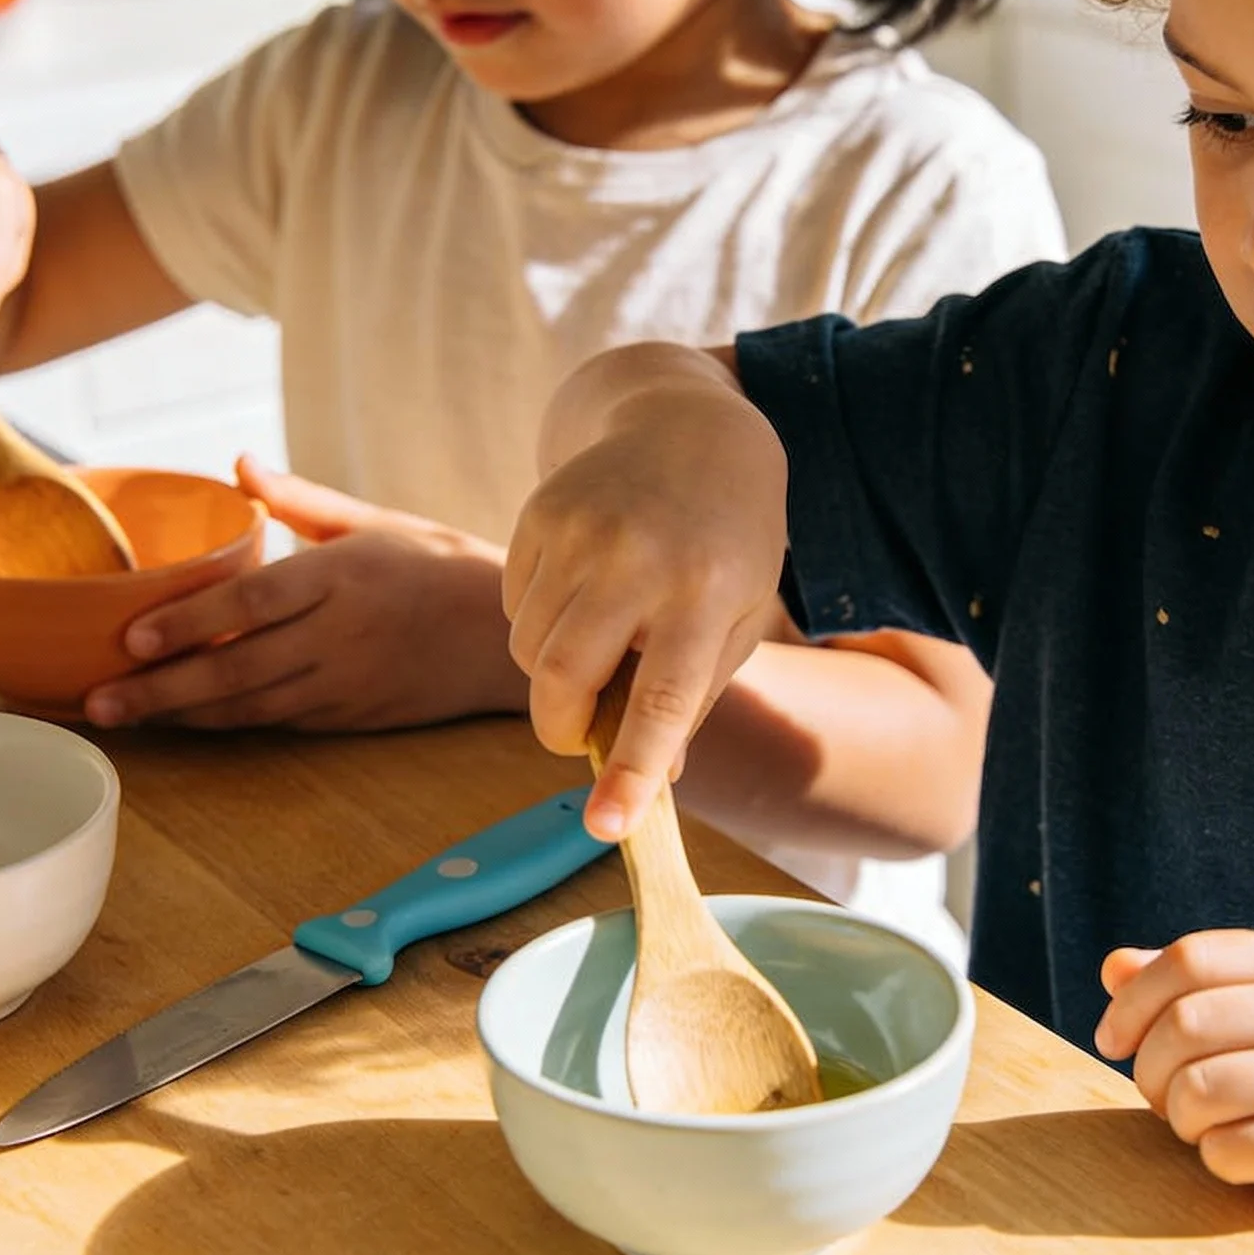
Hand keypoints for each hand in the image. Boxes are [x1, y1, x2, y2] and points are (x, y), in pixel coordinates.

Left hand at [84, 457, 526, 730]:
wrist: (509, 639)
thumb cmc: (440, 566)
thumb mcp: (376, 520)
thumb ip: (301, 498)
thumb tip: (237, 462)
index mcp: (344, 576)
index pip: (252, 603)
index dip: (189, 624)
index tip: (130, 637)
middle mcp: (342, 635)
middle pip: (237, 668)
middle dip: (161, 689)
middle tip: (98, 700)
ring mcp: (347, 683)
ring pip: (251, 706)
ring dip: (182, 715)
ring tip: (121, 717)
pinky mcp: (354, 718)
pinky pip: (278, 722)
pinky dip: (226, 724)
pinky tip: (182, 721)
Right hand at [504, 360, 787, 839]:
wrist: (690, 428)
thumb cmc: (727, 543)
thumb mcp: (740, 617)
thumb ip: (695, 696)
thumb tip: (654, 780)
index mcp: (706, 593)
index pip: (663, 698)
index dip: (633, 768)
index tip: (610, 827)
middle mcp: (638, 559)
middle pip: (566, 678)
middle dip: (561, 729)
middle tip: (579, 737)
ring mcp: (581, 530)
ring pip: (530, 649)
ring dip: (554, 673)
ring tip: (602, 638)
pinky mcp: (540, 513)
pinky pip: (513, 606)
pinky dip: (538, 623)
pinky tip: (582, 591)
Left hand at [1094, 931, 1253, 1228]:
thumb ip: (1202, 988)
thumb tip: (1113, 968)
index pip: (1192, 958)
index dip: (1133, 1000)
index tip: (1111, 1041)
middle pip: (1184, 1024)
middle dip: (1151, 1069)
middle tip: (1164, 1099)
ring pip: (1196, 1089)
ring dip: (1179, 1119)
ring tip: (1205, 1127)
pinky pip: (1225, 1149)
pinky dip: (1216, 1159)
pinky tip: (1248, 1157)